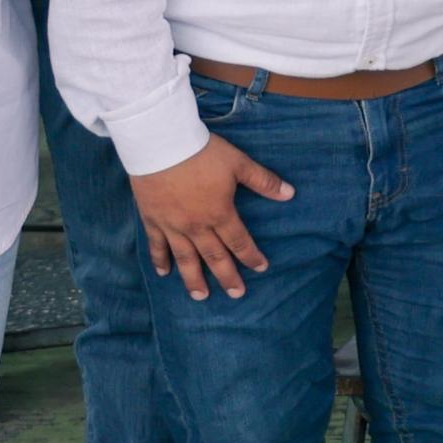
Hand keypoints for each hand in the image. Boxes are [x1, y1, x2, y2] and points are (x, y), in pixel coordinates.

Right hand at [133, 136, 292, 301]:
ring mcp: (172, 225)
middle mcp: (196, 226)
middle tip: (236, 294)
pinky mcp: (152, 220)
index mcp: (220, 213)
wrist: (161, 145)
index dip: (251, 256)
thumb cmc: (203, 153)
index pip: (239, 241)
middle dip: (226, 277)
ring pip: (185, 258)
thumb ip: (263, 181)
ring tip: (200, 297)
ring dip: (193, 279)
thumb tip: (290, 193)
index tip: (261, 268)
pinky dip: (160, 260)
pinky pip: (157, 245)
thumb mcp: (239, 163)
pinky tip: (164, 273)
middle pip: (214, 256)